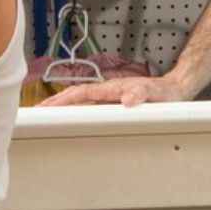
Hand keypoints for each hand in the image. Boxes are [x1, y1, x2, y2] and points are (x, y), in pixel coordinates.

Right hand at [39, 75, 192, 106]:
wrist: (174, 90)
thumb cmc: (164, 92)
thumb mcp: (155, 94)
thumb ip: (141, 94)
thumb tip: (127, 98)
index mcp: (112, 89)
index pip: (81, 94)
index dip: (63, 100)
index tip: (47, 107)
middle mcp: (107, 92)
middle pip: (74, 97)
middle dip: (54, 103)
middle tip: (36, 113)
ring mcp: (108, 98)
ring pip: (79, 103)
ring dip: (62, 108)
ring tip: (45, 117)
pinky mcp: (111, 105)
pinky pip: (88, 108)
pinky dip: (74, 113)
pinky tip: (68, 120)